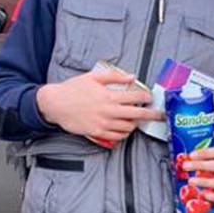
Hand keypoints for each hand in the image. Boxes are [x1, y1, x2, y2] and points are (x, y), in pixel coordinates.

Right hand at [36, 68, 162, 141]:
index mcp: (110, 96)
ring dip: (136, 123)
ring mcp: (103, 123)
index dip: (146, 97)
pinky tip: (126, 129)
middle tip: (159, 114)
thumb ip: (115, 76)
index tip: (150, 97)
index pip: (135, 97)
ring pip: (128, 127)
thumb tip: (132, 76)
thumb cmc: (73, 89)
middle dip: (151, 114)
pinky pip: (117, 136)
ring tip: (138, 120)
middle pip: (137, 114)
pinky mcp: (97, 132)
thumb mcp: (94, 77)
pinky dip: (124, 133)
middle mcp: (109, 111)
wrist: (54, 104)